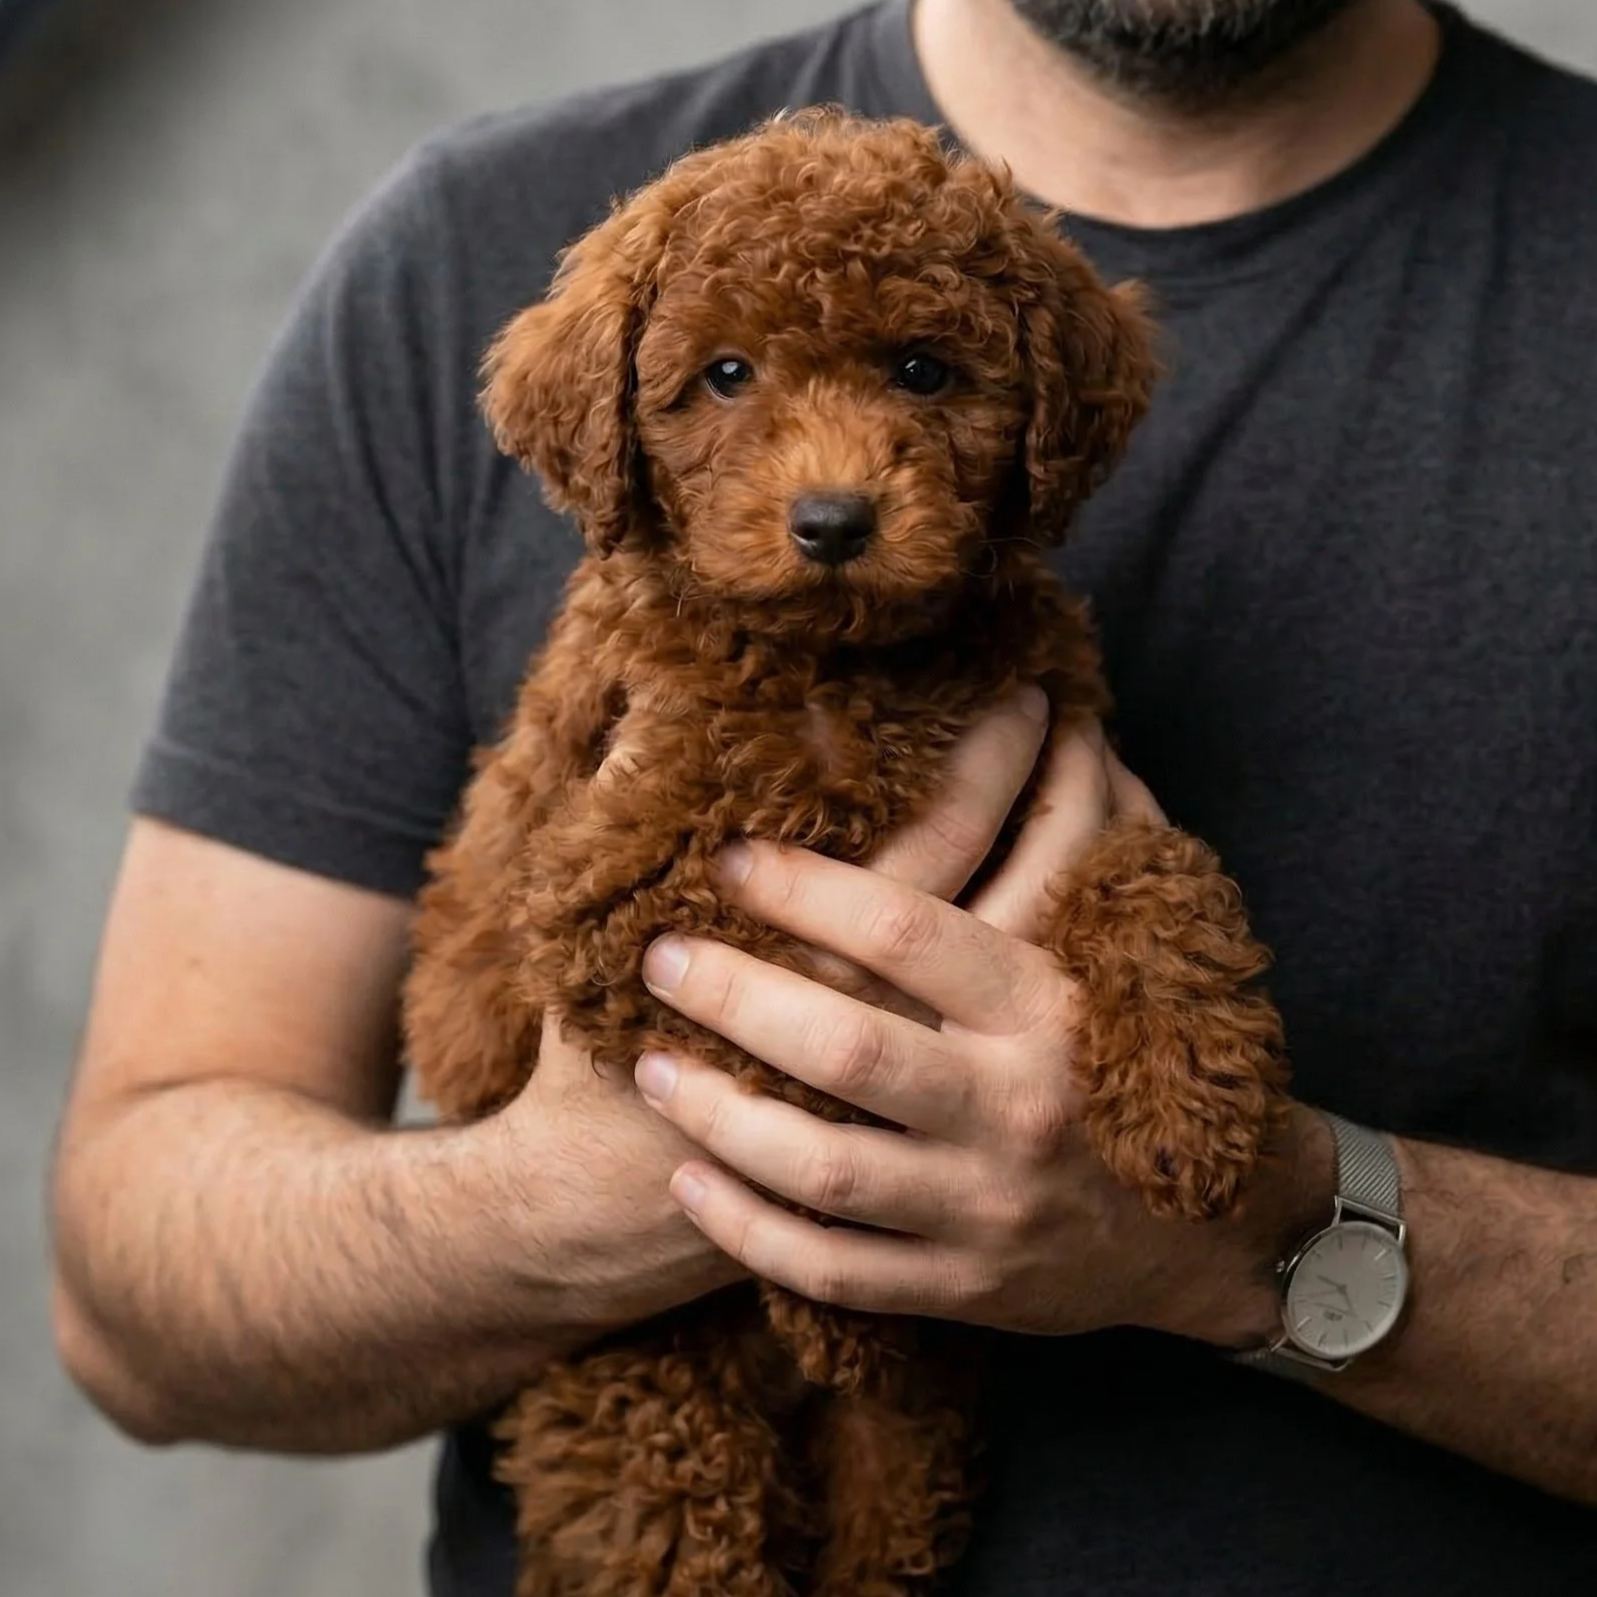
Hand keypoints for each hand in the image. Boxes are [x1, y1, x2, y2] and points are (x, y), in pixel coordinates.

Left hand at [634, 709, 1330, 1346]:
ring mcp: (987, 1209)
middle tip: (662, 955)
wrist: (1215, 1231)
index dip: (803, 886)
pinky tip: (692, 1178)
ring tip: (651, 1065)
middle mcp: (1018, 1107)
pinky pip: (834, 1269)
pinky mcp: (964, 1287)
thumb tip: (1043, 712)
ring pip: (825, 1169)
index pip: (906, 929)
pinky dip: (750, 1229)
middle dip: (736, 996)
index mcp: (1050, 1005)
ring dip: (720, 1116)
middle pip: (848, 1048)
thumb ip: (1073, 840)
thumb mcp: (1118, 945)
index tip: (728, 856)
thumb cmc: (1141, 1054)